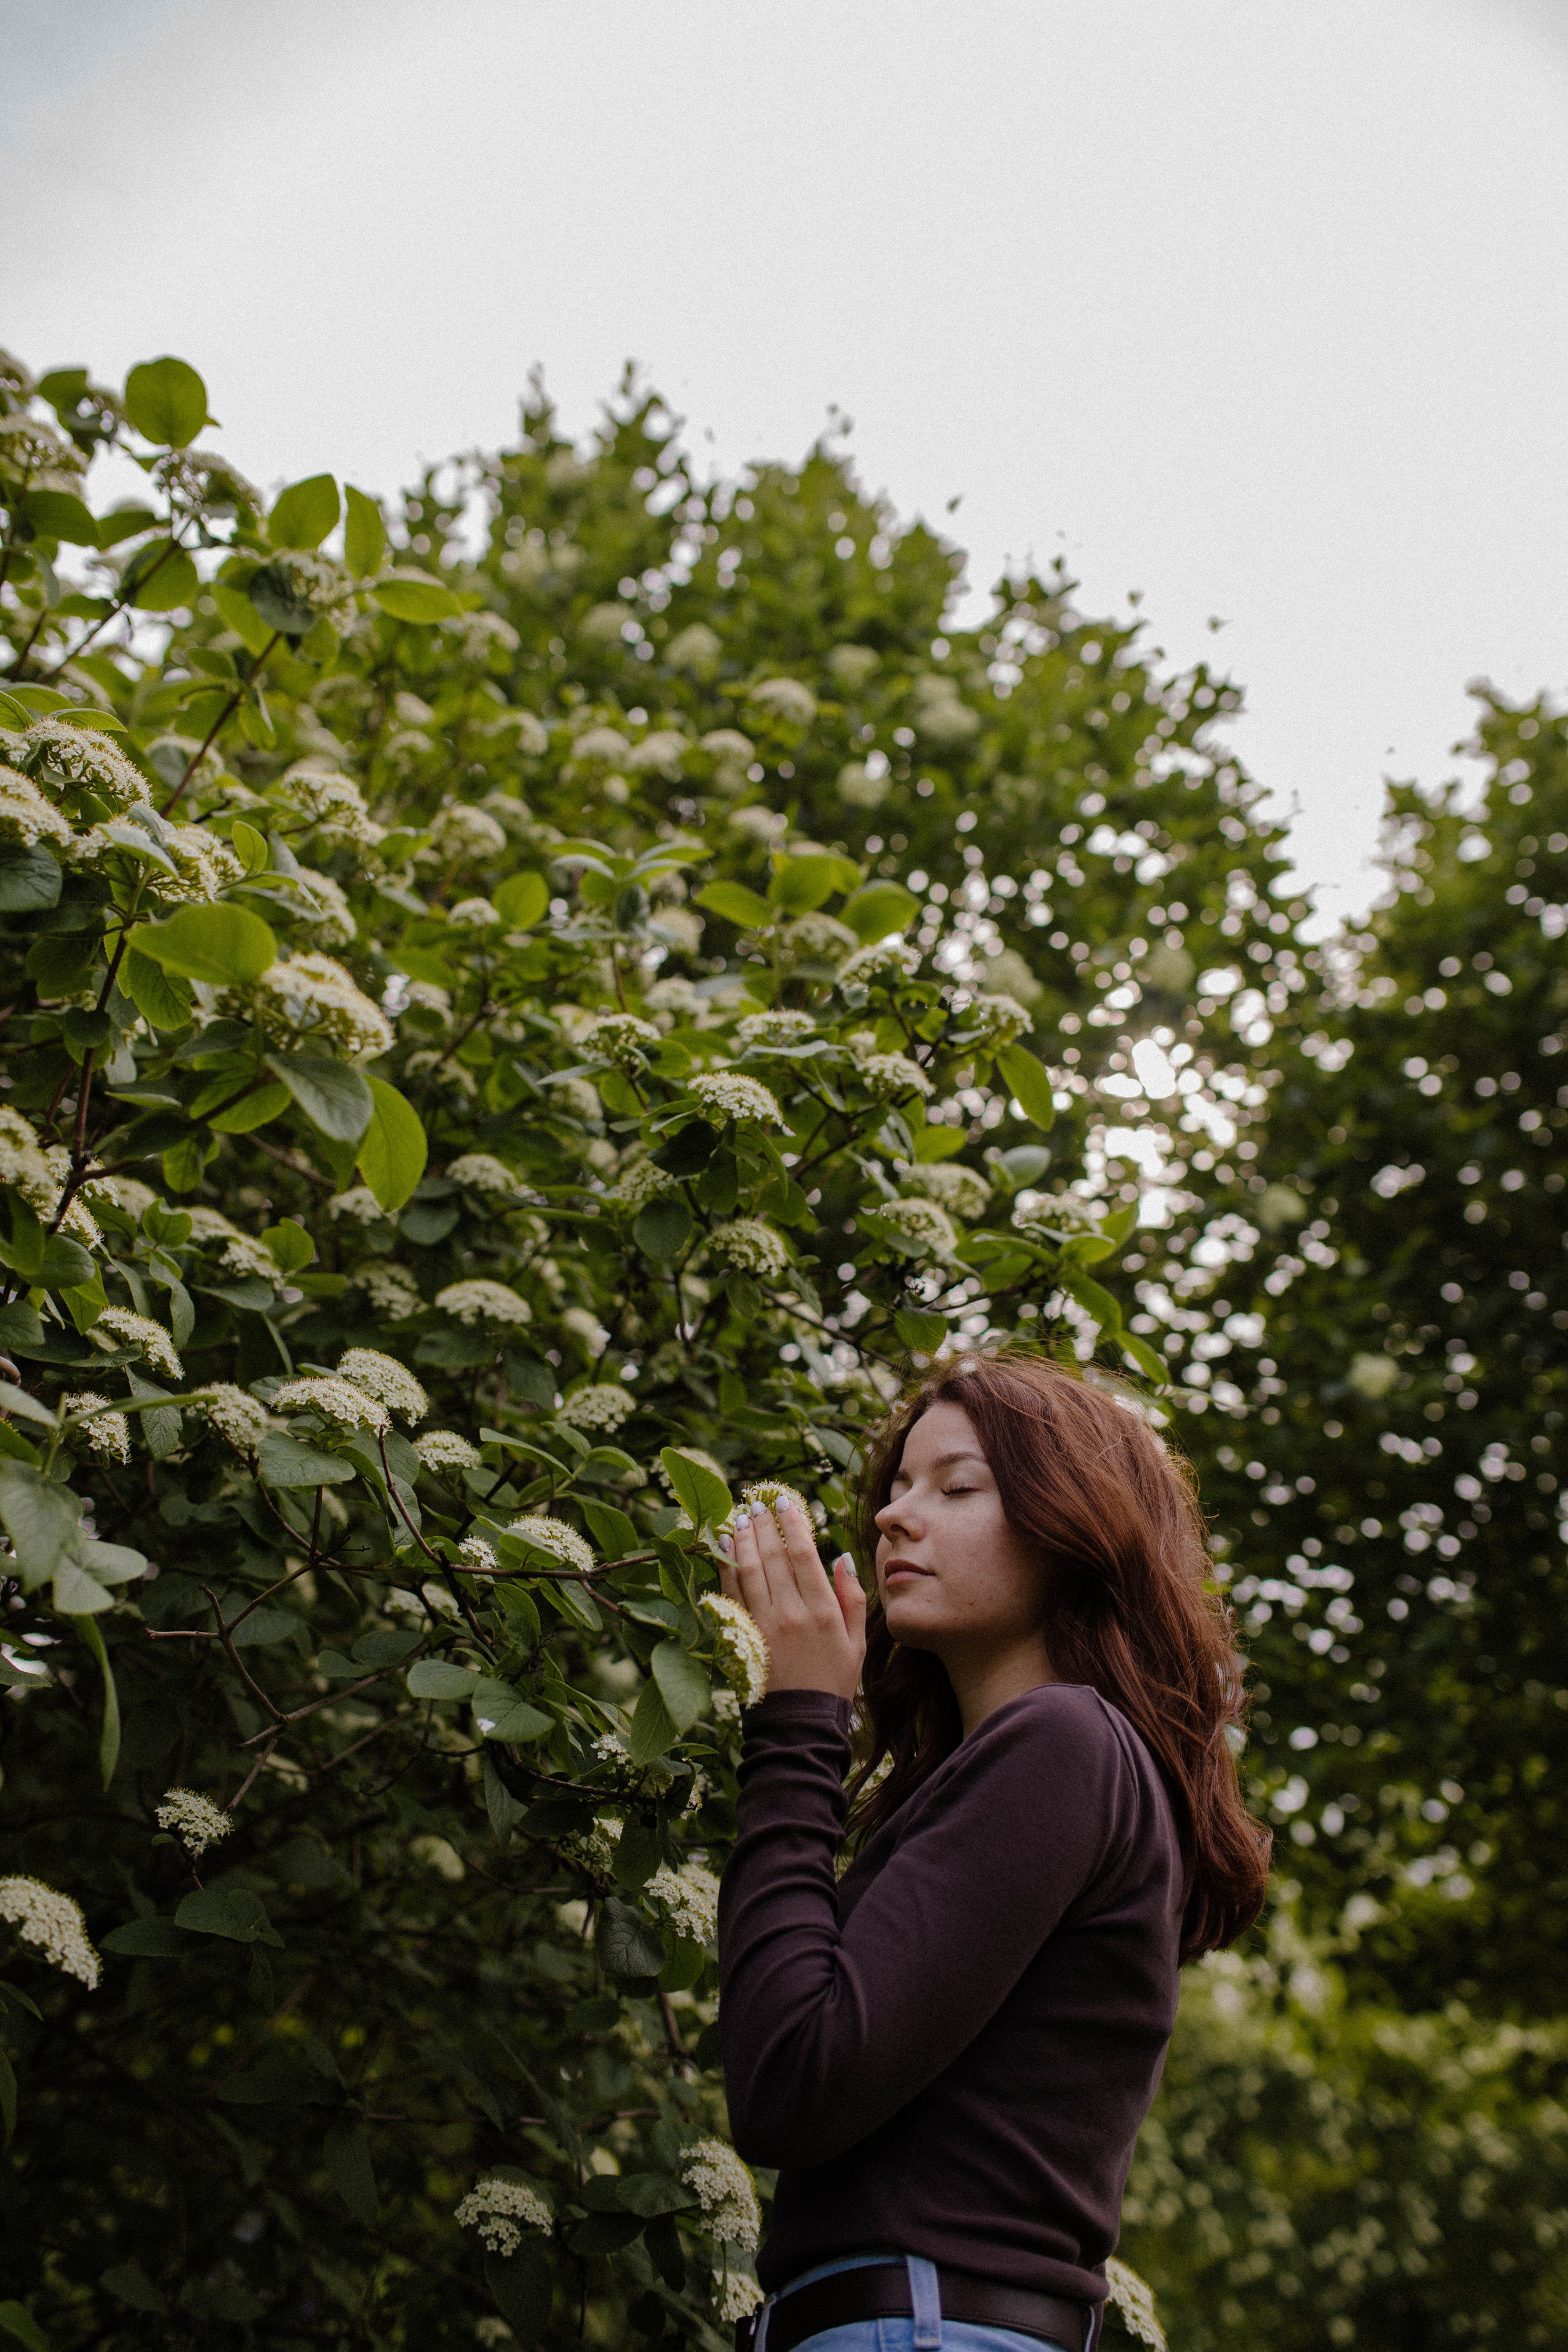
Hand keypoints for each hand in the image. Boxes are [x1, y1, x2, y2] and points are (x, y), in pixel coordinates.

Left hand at [719, 1493, 866, 1700]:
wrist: (800, 1724)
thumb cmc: (832, 1681)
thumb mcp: (856, 1642)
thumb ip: (853, 1599)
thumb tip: (843, 1558)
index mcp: (823, 1611)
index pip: (803, 1555)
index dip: (791, 1524)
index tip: (784, 1502)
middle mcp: (792, 1613)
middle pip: (773, 1557)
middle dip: (763, 1525)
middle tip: (756, 1503)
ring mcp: (765, 1626)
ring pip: (749, 1571)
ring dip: (741, 1540)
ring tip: (738, 1519)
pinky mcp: (744, 1638)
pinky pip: (732, 1594)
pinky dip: (726, 1569)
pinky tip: (722, 1550)